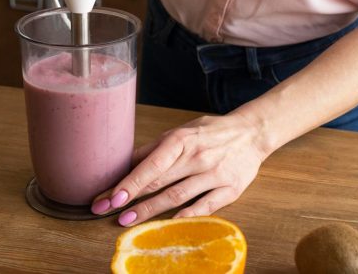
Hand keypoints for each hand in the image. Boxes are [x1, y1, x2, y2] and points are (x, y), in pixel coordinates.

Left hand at [91, 114, 268, 225]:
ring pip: (178, 196)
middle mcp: (197, 157)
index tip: (109, 197)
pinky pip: (205, 206)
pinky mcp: (230, 189)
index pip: (150, 165)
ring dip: (151, 210)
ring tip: (128, 220)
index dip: (128, 183)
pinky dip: (186, 216)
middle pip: (159, 182)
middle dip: (131, 199)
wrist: (251, 133)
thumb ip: (154, 149)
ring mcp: (214, 174)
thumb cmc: (209, 133)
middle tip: (106, 211)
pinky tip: (168, 224)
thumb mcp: (180, 132)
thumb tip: (124, 163)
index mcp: (182, 140)